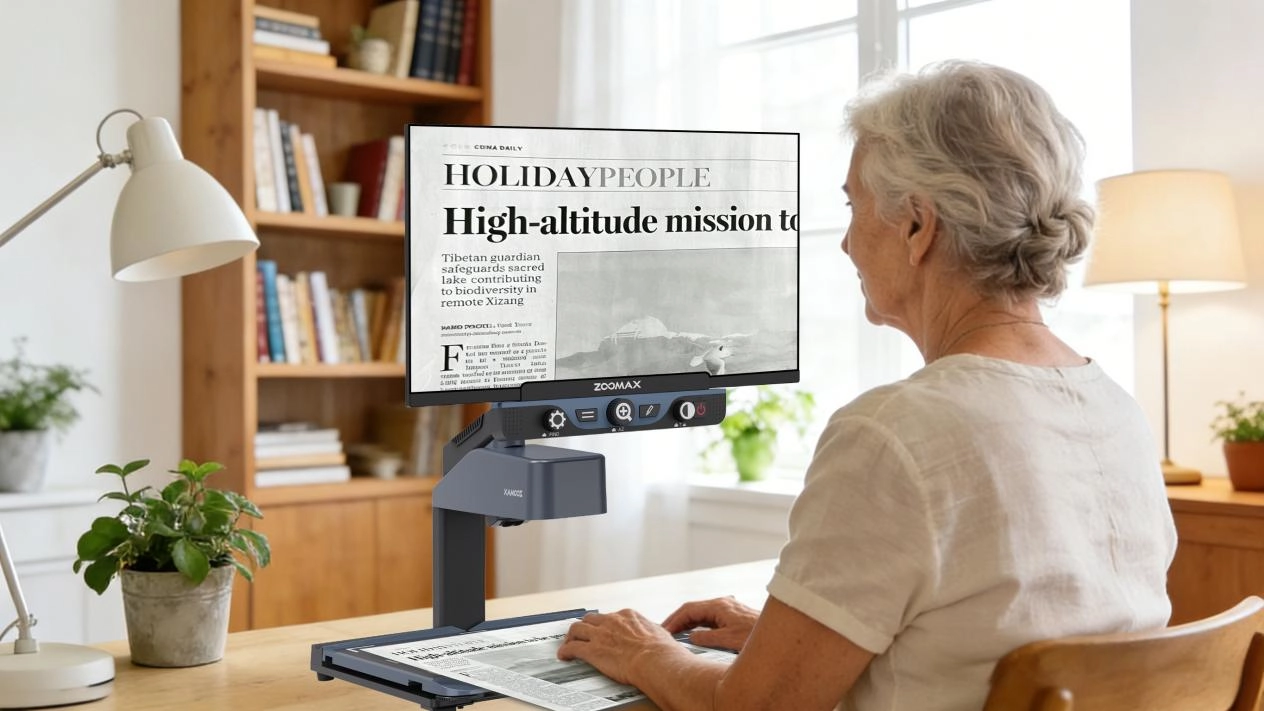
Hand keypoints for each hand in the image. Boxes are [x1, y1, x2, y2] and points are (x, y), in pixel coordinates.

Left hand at [557, 609, 686, 684]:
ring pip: (577, 629)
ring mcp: (600, 635)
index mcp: (629, 616)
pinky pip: (572, 648)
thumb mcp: (659, 634)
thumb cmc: (662, 652)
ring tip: (568, 643)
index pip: (611, 617)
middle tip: (582, 634)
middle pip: (591, 619)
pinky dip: (565, 651)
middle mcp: (612, 621)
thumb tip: (658, 636)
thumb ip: (652, 633)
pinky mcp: (592, 651)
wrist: (655, 661)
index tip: (604, 631)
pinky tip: (564, 656)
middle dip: (585, 627)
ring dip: (571, 637)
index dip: (605, 625)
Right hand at [662, 596, 759, 650]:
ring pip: (701, 614)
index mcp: (718, 606)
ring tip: (675, 634)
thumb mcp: (728, 640)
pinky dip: (698, 625)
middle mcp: (722, 604)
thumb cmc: (756, 636)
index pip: (688, 609)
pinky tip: (694, 634)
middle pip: (693, 610)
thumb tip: (691, 637)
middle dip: (678, 620)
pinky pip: (709, 619)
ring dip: (687, 623)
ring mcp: (727, 609)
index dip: (674, 620)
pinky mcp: (732, 616)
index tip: (664, 629)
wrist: (779, 636)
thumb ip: (706, 638)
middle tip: (664, 632)